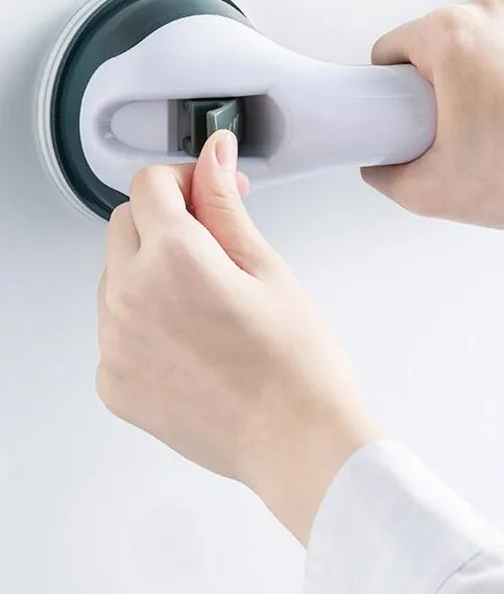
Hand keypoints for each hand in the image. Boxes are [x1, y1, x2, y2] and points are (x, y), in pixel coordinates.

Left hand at [96, 130, 379, 543]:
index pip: (149, 185)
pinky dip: (144, 321)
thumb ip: (225, 204)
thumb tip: (213, 153)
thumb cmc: (297, 361)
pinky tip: (193, 340)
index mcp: (172, 257)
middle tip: (217, 246)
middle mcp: (128, 297)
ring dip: (151, 270)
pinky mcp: (114, 384)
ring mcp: (114, 345)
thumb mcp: (267, 267)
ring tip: (210, 301)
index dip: (186, 180)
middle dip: (166, 222)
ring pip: (115, 277)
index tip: (210, 195)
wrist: (298, 441)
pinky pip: (115, 330)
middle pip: (124, 225)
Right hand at [363, 0, 503, 234]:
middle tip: (463, 119)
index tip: (413, 107)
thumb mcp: (427, 191)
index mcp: (451, 36)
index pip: (393, 46)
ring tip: (500, 107)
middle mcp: (494, 10)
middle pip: (440, 36)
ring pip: (484, 28)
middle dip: (443, 72)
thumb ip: (383, 174)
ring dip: (484, 58)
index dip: (393, 83)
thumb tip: (377, 162)